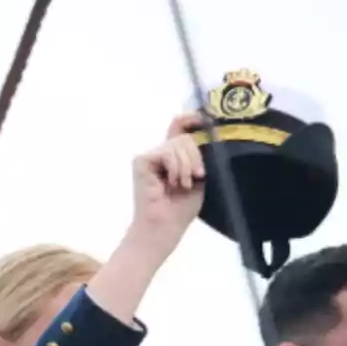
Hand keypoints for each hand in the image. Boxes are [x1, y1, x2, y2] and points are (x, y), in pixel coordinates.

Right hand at [126, 112, 206, 257]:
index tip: (204, 118)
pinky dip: (176, 167)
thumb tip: (204, 137)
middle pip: (185, 137)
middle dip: (196, 157)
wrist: (164, 227)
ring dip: (187, 166)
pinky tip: (172, 182)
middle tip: (197, 177)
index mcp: (174, 157)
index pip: (180, 128)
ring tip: (183, 185)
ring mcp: (150, 157)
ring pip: (179, 143)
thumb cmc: (181, 209)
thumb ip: (199, 157)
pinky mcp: (142, 161)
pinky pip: (168, 152)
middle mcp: (161, 153)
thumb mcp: (199, 178)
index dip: (191, 118)